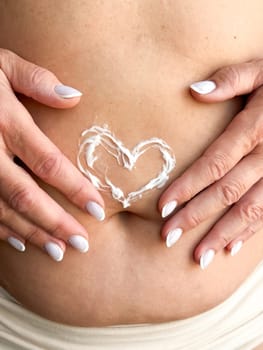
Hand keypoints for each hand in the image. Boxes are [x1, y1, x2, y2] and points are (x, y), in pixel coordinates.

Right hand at [0, 49, 104, 260]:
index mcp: (4, 121)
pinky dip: (1, 229)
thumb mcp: (2, 64)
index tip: (98, 209)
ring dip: (31, 233)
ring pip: (3, 209)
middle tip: (81, 245)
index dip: (75, 188)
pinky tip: (20, 242)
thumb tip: (75, 97)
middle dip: (54, 222)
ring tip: (58, 252)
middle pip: (25, 195)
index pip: (48, 162)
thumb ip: (35, 79)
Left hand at [159, 59, 262, 268]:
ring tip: (198, 257)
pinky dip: (249, 231)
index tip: (162, 208)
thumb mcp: (262, 69)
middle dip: (196, 217)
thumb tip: (193, 91)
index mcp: (256, 128)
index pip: (214, 163)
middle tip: (168, 237)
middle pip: (226, 192)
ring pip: (249, 210)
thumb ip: (231, 79)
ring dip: (222, 235)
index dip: (187, 186)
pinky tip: (230, 248)